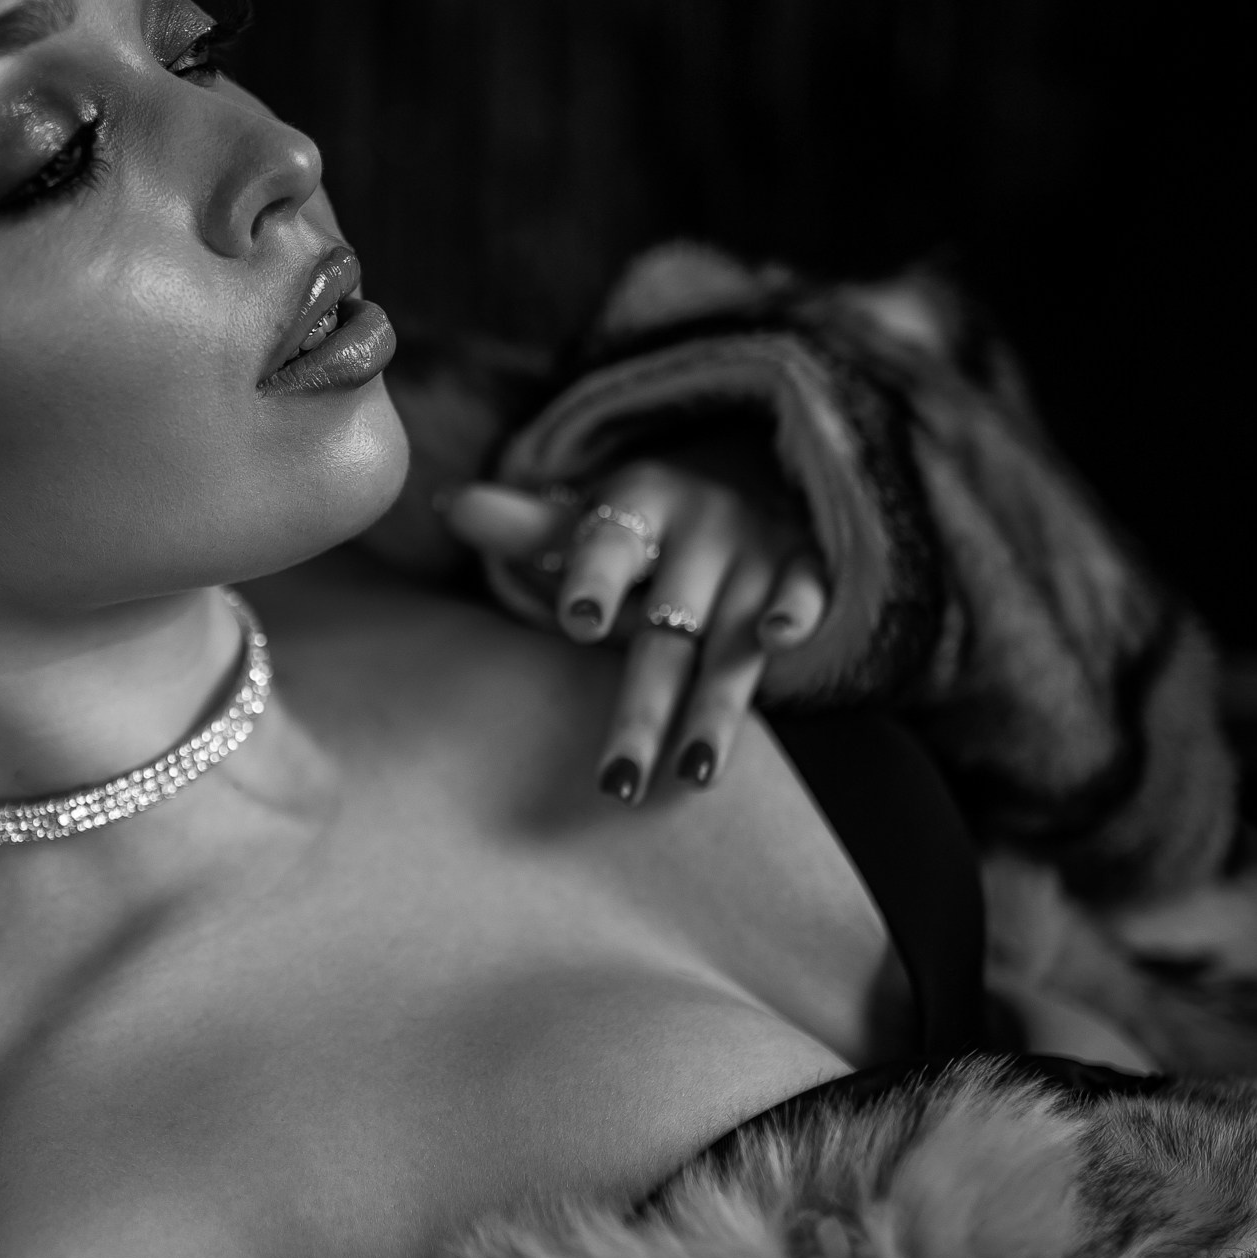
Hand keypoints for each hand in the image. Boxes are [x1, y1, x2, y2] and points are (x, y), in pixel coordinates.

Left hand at [440, 446, 827, 804]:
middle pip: (666, 630)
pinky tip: (781, 643)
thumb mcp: (594, 520)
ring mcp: (755, 552)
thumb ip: (529, 528)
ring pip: (734, 640)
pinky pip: (807, 591)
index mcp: (637, 508)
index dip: (596, 578)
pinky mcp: (803, 567)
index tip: (580, 621)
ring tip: (695, 774)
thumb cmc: (651, 524)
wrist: (753, 475)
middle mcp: (698, 531)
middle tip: (617, 782)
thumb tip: (449, 504)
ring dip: (717, 706)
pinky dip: (798, 612)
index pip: (611, 546)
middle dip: (645, 709)